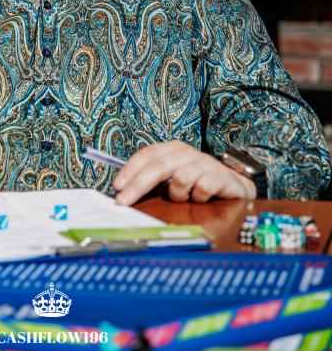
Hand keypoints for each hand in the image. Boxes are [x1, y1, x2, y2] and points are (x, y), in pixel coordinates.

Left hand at [113, 140, 255, 204]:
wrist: (234, 185)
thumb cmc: (198, 182)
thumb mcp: (173, 178)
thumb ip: (153, 182)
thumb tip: (125, 193)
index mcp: (172, 149)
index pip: (147, 154)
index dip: (131, 169)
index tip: (117, 186)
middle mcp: (187, 152)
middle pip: (158, 165)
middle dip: (139, 184)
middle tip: (124, 201)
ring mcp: (204, 162)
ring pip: (180, 178)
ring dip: (178, 194)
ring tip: (184, 199)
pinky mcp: (220, 176)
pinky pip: (202, 188)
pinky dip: (198, 197)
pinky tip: (201, 199)